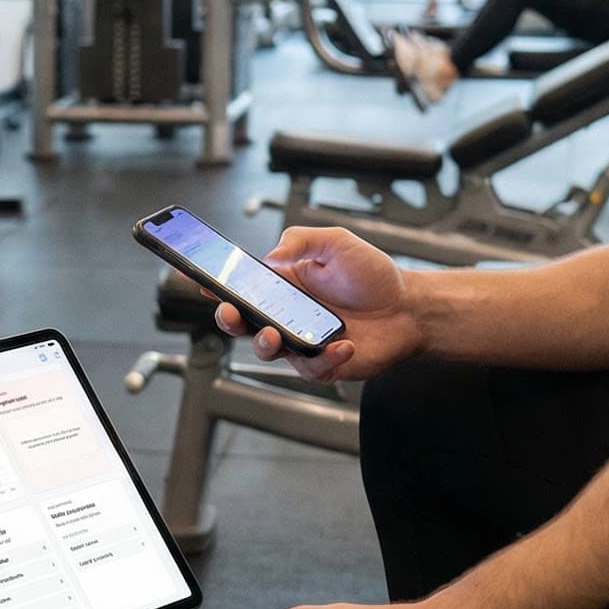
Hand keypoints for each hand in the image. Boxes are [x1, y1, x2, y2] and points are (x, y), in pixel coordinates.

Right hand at [214, 226, 422, 382]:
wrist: (410, 307)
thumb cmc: (374, 276)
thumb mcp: (337, 242)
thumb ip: (302, 241)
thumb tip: (271, 256)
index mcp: (283, 284)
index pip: (241, 284)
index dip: (216, 283)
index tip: (199, 278)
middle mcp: (287, 314)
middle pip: (244, 323)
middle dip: (230, 319)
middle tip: (230, 313)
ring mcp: (302, 341)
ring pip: (268, 350)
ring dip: (266, 344)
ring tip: (276, 335)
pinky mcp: (322, 363)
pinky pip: (311, 368)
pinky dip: (325, 358)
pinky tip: (344, 344)